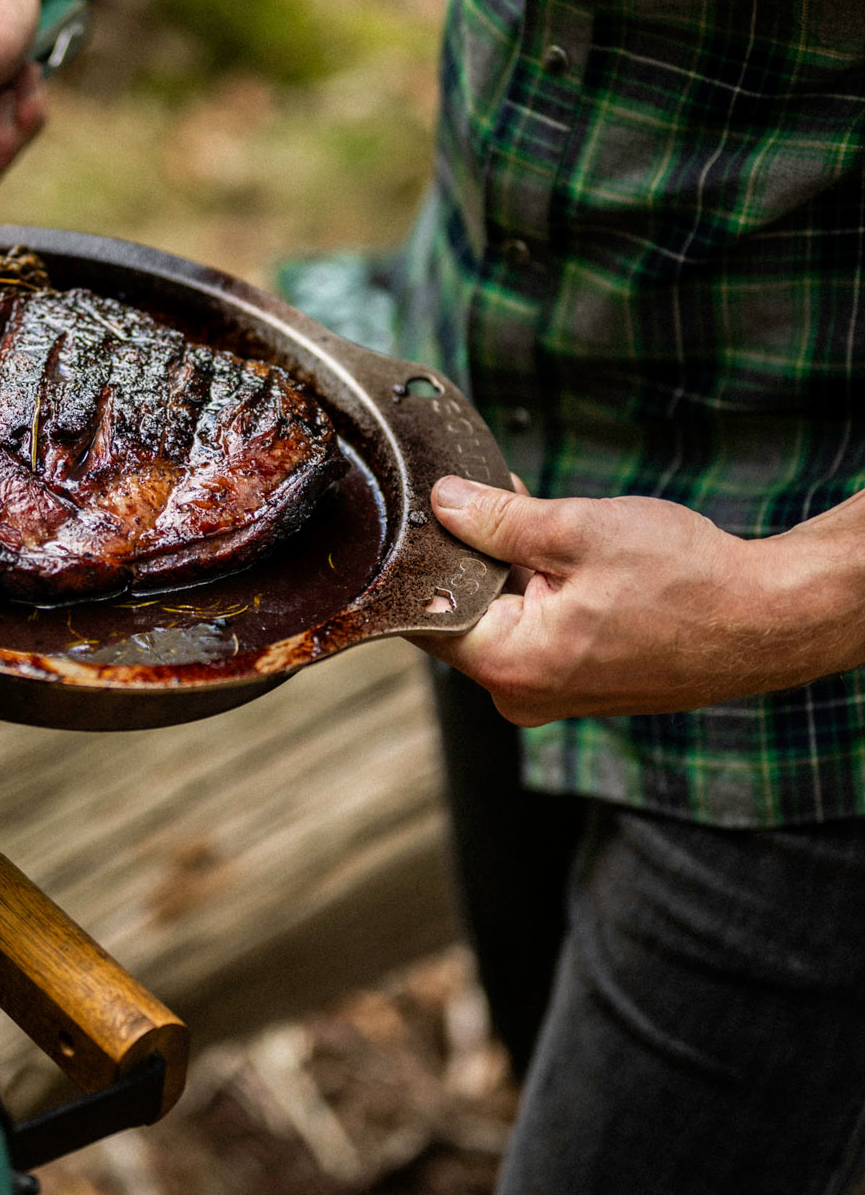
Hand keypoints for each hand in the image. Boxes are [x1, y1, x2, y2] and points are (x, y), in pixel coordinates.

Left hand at [414, 476, 849, 725]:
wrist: (769, 621)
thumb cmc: (686, 580)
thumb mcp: (576, 530)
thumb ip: (497, 520)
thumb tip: (443, 504)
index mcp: (511, 665)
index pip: (427, 613)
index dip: (426, 556)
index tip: (430, 512)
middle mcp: (522, 694)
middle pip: (462, 615)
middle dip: (471, 555)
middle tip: (489, 499)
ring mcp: (552, 695)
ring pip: (501, 619)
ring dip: (509, 567)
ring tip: (535, 518)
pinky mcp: (578, 685)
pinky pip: (536, 631)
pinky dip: (539, 589)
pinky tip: (558, 549)